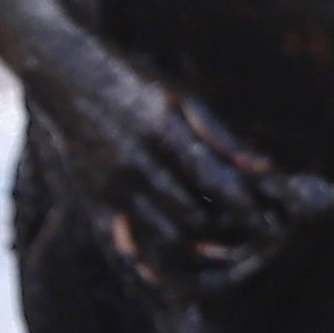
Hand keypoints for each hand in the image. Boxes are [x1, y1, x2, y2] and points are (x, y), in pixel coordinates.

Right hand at [34, 49, 280, 291]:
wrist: (62, 73)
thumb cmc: (131, 80)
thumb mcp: (180, 95)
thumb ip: (221, 135)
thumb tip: (265, 167)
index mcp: (163, 132)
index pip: (216, 184)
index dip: (246, 209)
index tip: (270, 223)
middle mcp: (136, 163)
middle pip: (193, 219)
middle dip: (226, 233)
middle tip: (250, 239)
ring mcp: (112, 184)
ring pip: (164, 239)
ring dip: (197, 249)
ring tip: (222, 248)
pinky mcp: (94, 198)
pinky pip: (130, 244)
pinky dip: (159, 259)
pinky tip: (180, 258)